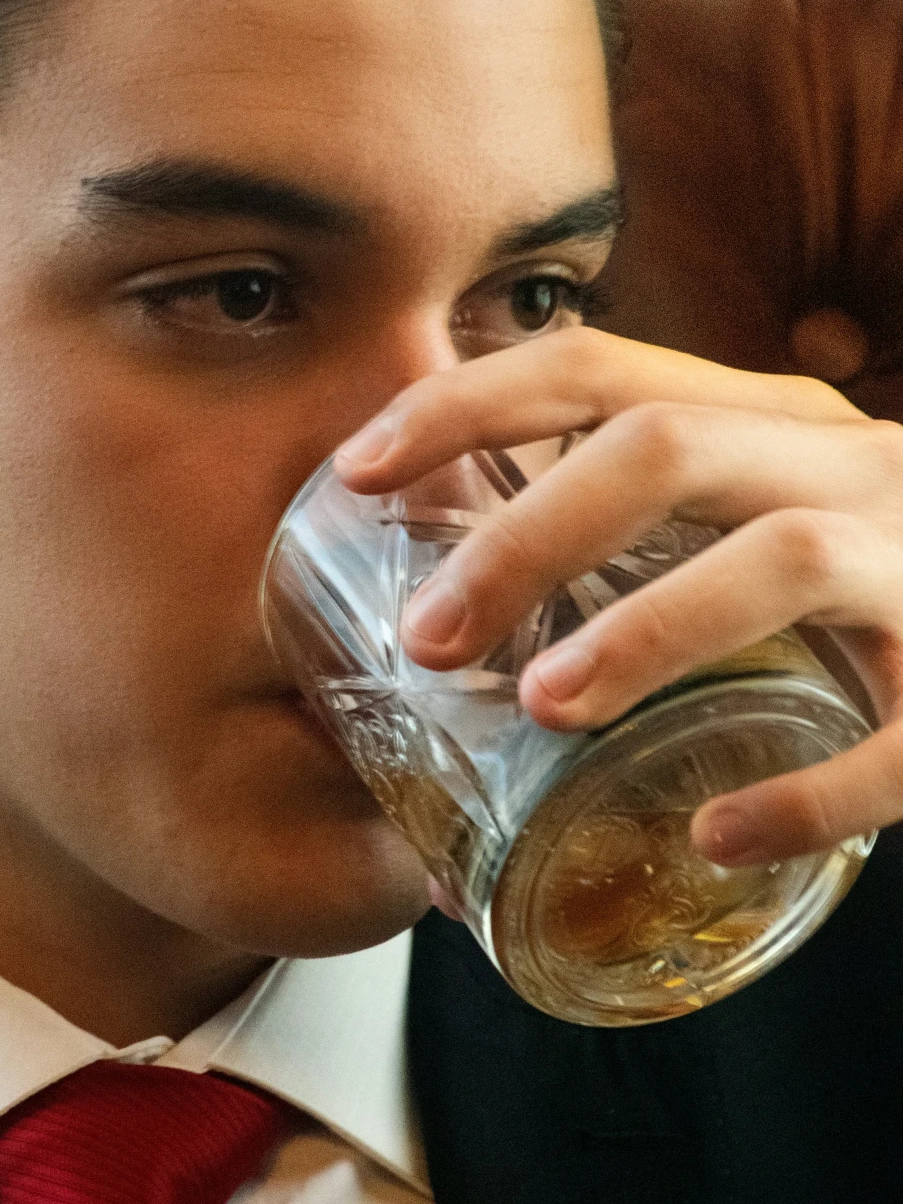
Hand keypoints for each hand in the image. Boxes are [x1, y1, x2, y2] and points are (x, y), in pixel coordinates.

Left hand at [334, 328, 902, 868]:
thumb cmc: (887, 587)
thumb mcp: (769, 529)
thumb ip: (648, 560)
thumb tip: (454, 669)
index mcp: (780, 425)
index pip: (602, 369)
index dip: (466, 402)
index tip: (355, 470)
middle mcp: (853, 467)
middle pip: (666, 449)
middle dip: (524, 535)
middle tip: (429, 637)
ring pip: (782, 558)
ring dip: (645, 628)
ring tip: (541, 707)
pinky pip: (902, 735)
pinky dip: (808, 792)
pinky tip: (719, 834)